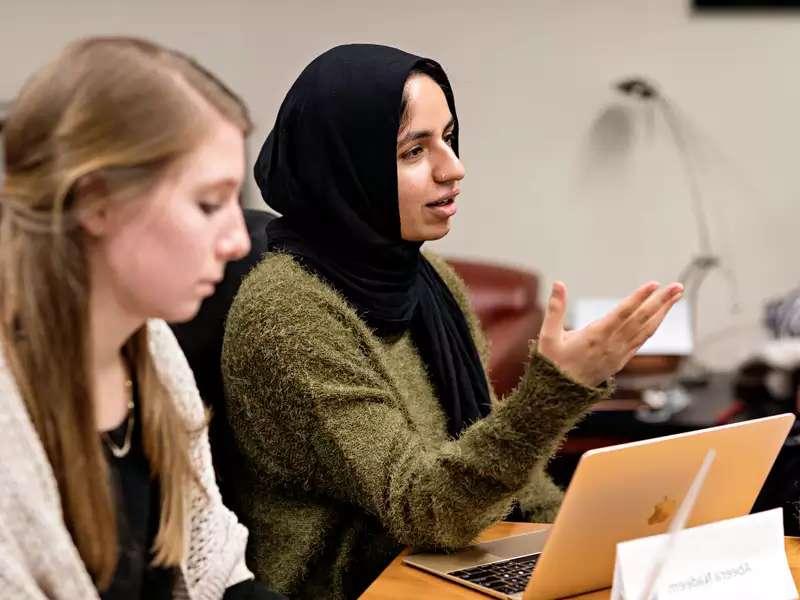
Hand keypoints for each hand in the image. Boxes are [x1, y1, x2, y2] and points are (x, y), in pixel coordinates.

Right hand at [536, 280, 683, 386]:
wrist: (560, 395)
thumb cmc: (552, 364)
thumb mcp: (548, 337)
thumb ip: (555, 309)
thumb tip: (559, 284)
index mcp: (595, 336)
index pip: (622, 313)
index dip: (638, 298)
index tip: (653, 284)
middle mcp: (612, 345)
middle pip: (641, 320)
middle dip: (660, 301)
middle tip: (676, 286)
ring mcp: (619, 353)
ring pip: (646, 330)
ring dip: (662, 312)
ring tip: (676, 296)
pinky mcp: (621, 360)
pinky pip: (642, 340)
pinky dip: (653, 326)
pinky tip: (660, 316)